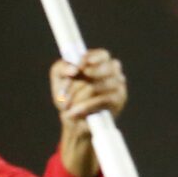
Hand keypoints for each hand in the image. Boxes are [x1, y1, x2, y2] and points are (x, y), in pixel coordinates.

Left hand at [51, 49, 126, 176]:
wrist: (73, 121)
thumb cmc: (68, 96)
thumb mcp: (59, 80)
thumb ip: (61, 69)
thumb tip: (73, 69)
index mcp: (100, 63)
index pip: (103, 55)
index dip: (91, 58)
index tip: (79, 65)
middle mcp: (113, 72)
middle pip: (105, 68)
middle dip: (83, 78)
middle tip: (69, 84)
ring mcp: (118, 86)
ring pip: (101, 85)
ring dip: (79, 95)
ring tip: (66, 105)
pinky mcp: (118, 101)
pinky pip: (104, 100)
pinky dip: (87, 105)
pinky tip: (75, 111)